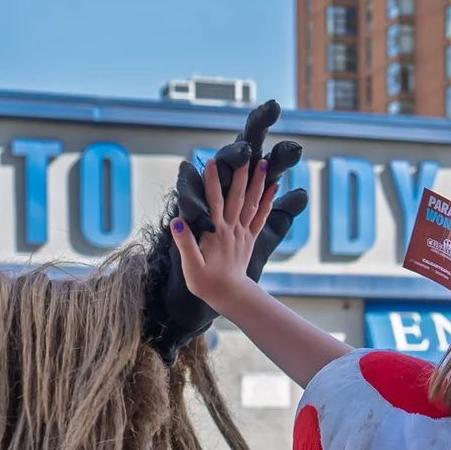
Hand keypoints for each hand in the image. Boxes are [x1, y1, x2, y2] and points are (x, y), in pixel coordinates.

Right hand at [140, 100, 306, 356]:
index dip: (211, 182)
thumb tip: (176, 221)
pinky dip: (268, 200)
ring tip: (263, 163)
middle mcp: (231, 229)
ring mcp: (242, 233)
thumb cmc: (207, 284)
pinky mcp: (249, 238)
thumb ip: (185, 244)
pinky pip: (261, 216)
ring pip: (251, 203)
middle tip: (246, 152)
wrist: (231, 297)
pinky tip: (274, 187)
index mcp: (215, 233)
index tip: (211, 161)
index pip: (213, 202)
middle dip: (240, 174)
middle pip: (236, 197)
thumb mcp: (191, 268)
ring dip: (257, 182)